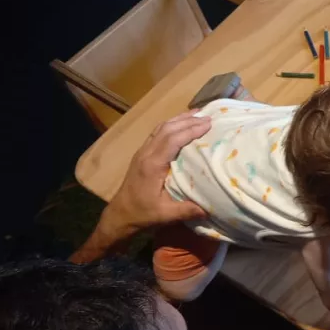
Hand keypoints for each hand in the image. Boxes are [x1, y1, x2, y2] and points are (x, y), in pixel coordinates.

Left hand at [104, 111, 211, 236]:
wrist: (120, 213)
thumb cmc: (142, 213)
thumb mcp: (164, 215)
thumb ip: (186, 211)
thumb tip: (209, 209)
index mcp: (152, 165)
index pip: (172, 140)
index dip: (190, 130)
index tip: (208, 124)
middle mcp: (146, 154)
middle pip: (167, 129)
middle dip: (188, 121)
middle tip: (208, 117)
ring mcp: (142, 151)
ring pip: (161, 128)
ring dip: (179, 119)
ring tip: (198, 114)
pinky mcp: (142, 153)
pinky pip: (157, 132)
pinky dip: (172, 124)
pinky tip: (181, 124)